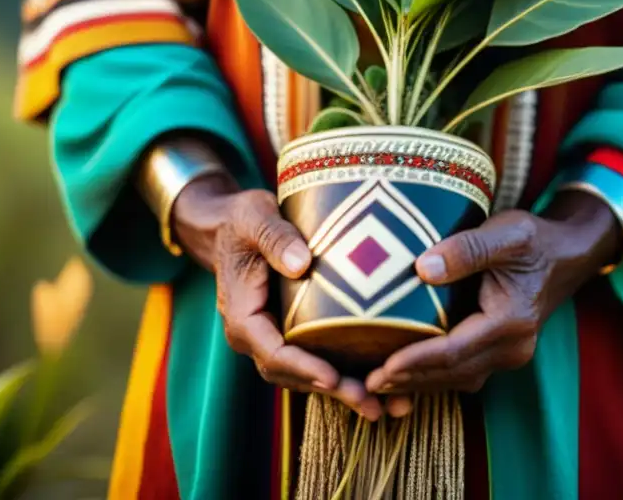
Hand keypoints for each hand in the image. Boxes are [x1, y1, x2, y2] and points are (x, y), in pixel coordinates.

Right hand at [172, 174, 409, 418]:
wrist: (234, 228)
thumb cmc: (244, 220)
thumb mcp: (254, 218)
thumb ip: (275, 238)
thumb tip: (300, 262)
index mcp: (243, 317)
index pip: (271, 352)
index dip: (302, 367)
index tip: (332, 377)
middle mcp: (259, 337)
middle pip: (295, 375)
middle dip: (333, 390)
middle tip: (372, 404)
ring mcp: (279, 338)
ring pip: (310, 376)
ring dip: (346, 391)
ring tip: (388, 405)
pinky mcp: (298, 334)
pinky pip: (322, 359)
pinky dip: (350, 374)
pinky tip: (386, 383)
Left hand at [364, 192, 620, 394]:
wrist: (566, 254)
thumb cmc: (534, 239)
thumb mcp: (506, 232)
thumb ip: (467, 249)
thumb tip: (423, 268)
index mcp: (512, 321)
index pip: (456, 351)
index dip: (417, 361)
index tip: (382, 367)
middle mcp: (512, 347)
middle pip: (454, 374)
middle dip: (409, 381)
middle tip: (365, 384)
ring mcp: (508, 353)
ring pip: (457, 379)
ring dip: (419, 383)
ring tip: (376, 383)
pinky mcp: (500, 352)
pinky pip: (463, 372)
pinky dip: (434, 376)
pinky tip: (404, 372)